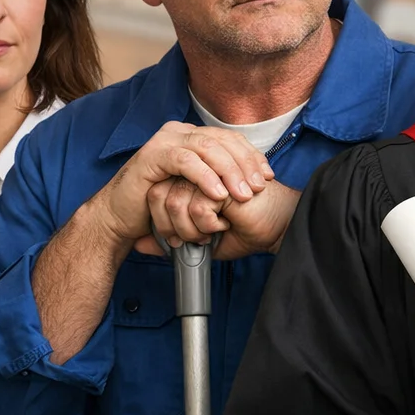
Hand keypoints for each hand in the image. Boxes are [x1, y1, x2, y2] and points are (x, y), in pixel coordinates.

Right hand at [93, 122, 272, 253]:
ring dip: (228, 171)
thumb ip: (218, 178)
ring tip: (242, 194)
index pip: (230, 139)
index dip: (252, 156)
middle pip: (222, 140)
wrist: (122, 217)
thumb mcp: (197, 189)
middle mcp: (180, 132)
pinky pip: (184, 160)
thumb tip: (254, 179)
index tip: (268, 178)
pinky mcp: (152, 154)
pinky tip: (218, 194)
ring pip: (206, 147)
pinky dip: (205, 177)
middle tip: (258, 187)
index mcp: (192, 136)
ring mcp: (164, 140)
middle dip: (245, 164)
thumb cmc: (161, 205)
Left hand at [136, 179, 301, 258]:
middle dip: (176, 228)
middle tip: (202, 237)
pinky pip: (196, 206)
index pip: (156, 195)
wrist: (275, 228)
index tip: (187, 238)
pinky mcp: (221, 178)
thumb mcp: (200, 238)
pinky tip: (227, 223)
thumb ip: (169, 238)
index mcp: (191, 178)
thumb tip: (139, 243)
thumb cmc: (244, 230)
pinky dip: (209, 225)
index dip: (166, 222)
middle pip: (159, 197)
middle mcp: (197, 170)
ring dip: (193, 229)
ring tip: (217, 230)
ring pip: (175, 203)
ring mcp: (209, 170)